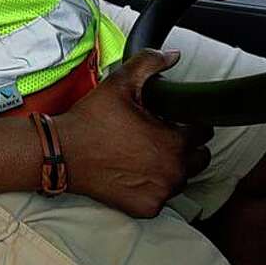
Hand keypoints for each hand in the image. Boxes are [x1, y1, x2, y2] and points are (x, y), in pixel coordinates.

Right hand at [54, 50, 211, 218]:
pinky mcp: (146, 208)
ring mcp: (161, 193)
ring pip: (181, 179)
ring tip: (145, 154)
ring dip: (170, 168)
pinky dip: (153, 187)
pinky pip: (161, 197)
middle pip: (198, 159)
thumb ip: (150, 63)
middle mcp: (173, 172)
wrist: (62, 153)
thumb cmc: (92, 119)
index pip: (203, 132)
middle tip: (159, 137)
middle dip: (185, 147)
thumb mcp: (120, 83)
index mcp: (174, 142)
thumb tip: (175, 56)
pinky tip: (135, 173)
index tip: (172, 120)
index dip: (189, 122)